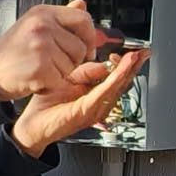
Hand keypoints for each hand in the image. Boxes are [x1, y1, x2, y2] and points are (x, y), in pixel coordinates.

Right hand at [0, 0, 96, 99]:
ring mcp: (41, 47)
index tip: (88, 49)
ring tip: (40, 69)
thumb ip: (60, 18)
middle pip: (81, 46)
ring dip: (60, 73)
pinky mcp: (39, 68)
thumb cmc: (11, 52)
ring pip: (72, 65)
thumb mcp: (34, 25)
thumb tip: (82, 5)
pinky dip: (51, 85)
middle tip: (52, 63)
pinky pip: (60, 79)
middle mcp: (42, 26)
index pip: (83, 19)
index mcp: (43, 13)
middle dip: (73, 60)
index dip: (90, 37)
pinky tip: (36, 79)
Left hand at [11, 51, 149, 154]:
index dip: (125, 63)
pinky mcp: (87, 111)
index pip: (117, 77)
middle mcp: (99, 104)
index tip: (131, 50)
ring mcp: (95, 109)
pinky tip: (119, 70)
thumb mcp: (68, 78)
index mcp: (96, 95)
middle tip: (142, 52)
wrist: (32, 124)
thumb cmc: (47, 105)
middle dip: (133, 66)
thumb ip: (85, 70)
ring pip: (117, 87)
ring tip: (135, 57)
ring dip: (127, 71)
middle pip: (122, 82)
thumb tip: (101, 61)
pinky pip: (104, 93)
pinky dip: (113, 80)